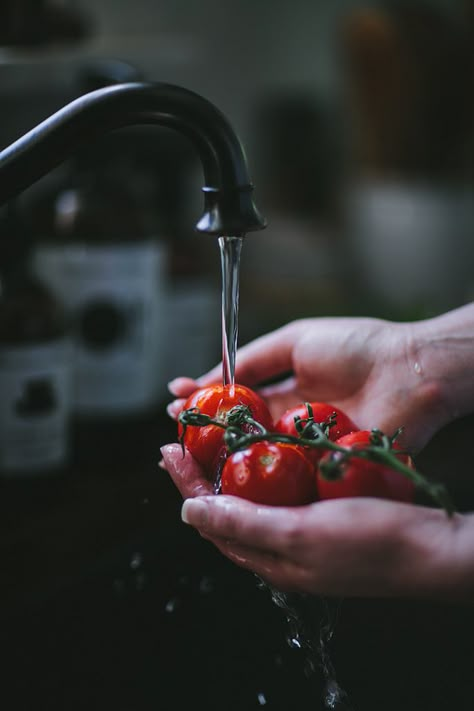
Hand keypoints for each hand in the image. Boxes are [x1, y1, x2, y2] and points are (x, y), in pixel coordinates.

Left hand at [161, 443, 472, 601]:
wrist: (427, 548)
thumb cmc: (368, 544)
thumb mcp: (299, 534)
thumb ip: (243, 524)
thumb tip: (190, 511)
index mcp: (267, 557)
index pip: (210, 518)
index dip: (186, 482)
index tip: (169, 448)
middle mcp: (278, 547)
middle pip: (225, 508)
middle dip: (200, 473)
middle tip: (181, 439)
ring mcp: (300, 531)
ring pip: (251, 499)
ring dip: (229, 469)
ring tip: (213, 440)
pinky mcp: (320, 515)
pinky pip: (280, 492)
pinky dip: (263, 469)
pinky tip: (266, 448)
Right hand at [168, 315, 449, 452]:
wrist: (409, 371)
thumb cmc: (357, 347)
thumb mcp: (293, 340)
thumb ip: (252, 359)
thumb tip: (210, 375)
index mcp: (286, 391)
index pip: (237, 403)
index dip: (205, 404)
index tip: (175, 403)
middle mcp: (292, 423)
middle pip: (241, 435)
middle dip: (205, 436)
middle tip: (173, 438)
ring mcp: (307, 448)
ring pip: (258, 459)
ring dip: (224, 460)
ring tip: (189, 457)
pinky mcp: (324, 468)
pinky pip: (287, 477)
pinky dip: (259, 479)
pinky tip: (231, 475)